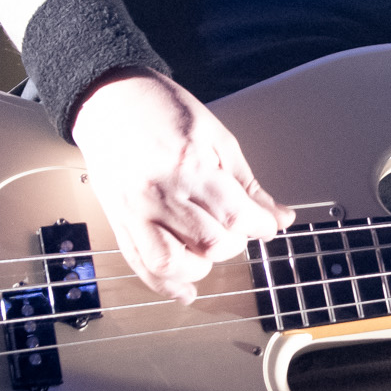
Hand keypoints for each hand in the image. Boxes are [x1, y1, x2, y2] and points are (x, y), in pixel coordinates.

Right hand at [69, 68, 294, 303]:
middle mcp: (160, 192)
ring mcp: (135, 210)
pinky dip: (165, 284)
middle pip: (210, 242)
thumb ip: (247, 184)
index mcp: (190, 165)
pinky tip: (186, 290)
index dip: (260, 227)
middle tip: (236, 229)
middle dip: (234, 244)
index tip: (265, 225)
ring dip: (201, 267)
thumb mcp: (217, 138)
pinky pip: (140, 264)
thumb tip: (280, 217)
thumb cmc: (164, 111)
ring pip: (172, 262)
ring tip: (210, 251)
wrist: (110, 100)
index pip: (236, 215)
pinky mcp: (119, 221)